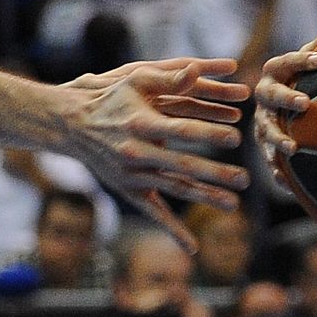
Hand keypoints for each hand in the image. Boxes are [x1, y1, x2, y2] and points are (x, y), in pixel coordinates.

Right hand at [61, 58, 251, 249]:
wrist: (72, 125)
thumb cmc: (111, 98)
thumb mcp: (136, 80)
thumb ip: (170, 78)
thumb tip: (196, 69)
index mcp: (141, 123)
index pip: (181, 130)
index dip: (209, 134)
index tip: (236, 137)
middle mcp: (136, 153)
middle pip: (181, 166)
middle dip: (214, 173)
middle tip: (244, 178)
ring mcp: (132, 175)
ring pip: (173, 189)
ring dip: (203, 197)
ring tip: (233, 205)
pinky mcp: (130, 189)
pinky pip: (154, 212)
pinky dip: (172, 230)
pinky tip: (192, 247)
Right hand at [254, 15, 316, 164]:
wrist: (287, 104)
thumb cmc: (304, 77)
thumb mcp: (313, 58)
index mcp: (275, 72)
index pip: (285, 62)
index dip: (301, 60)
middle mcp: (264, 96)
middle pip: (271, 96)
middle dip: (287, 99)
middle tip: (306, 104)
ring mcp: (262, 122)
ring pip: (265, 132)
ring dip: (278, 140)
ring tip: (294, 149)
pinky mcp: (264, 146)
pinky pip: (270, 160)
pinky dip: (278, 171)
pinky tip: (288, 183)